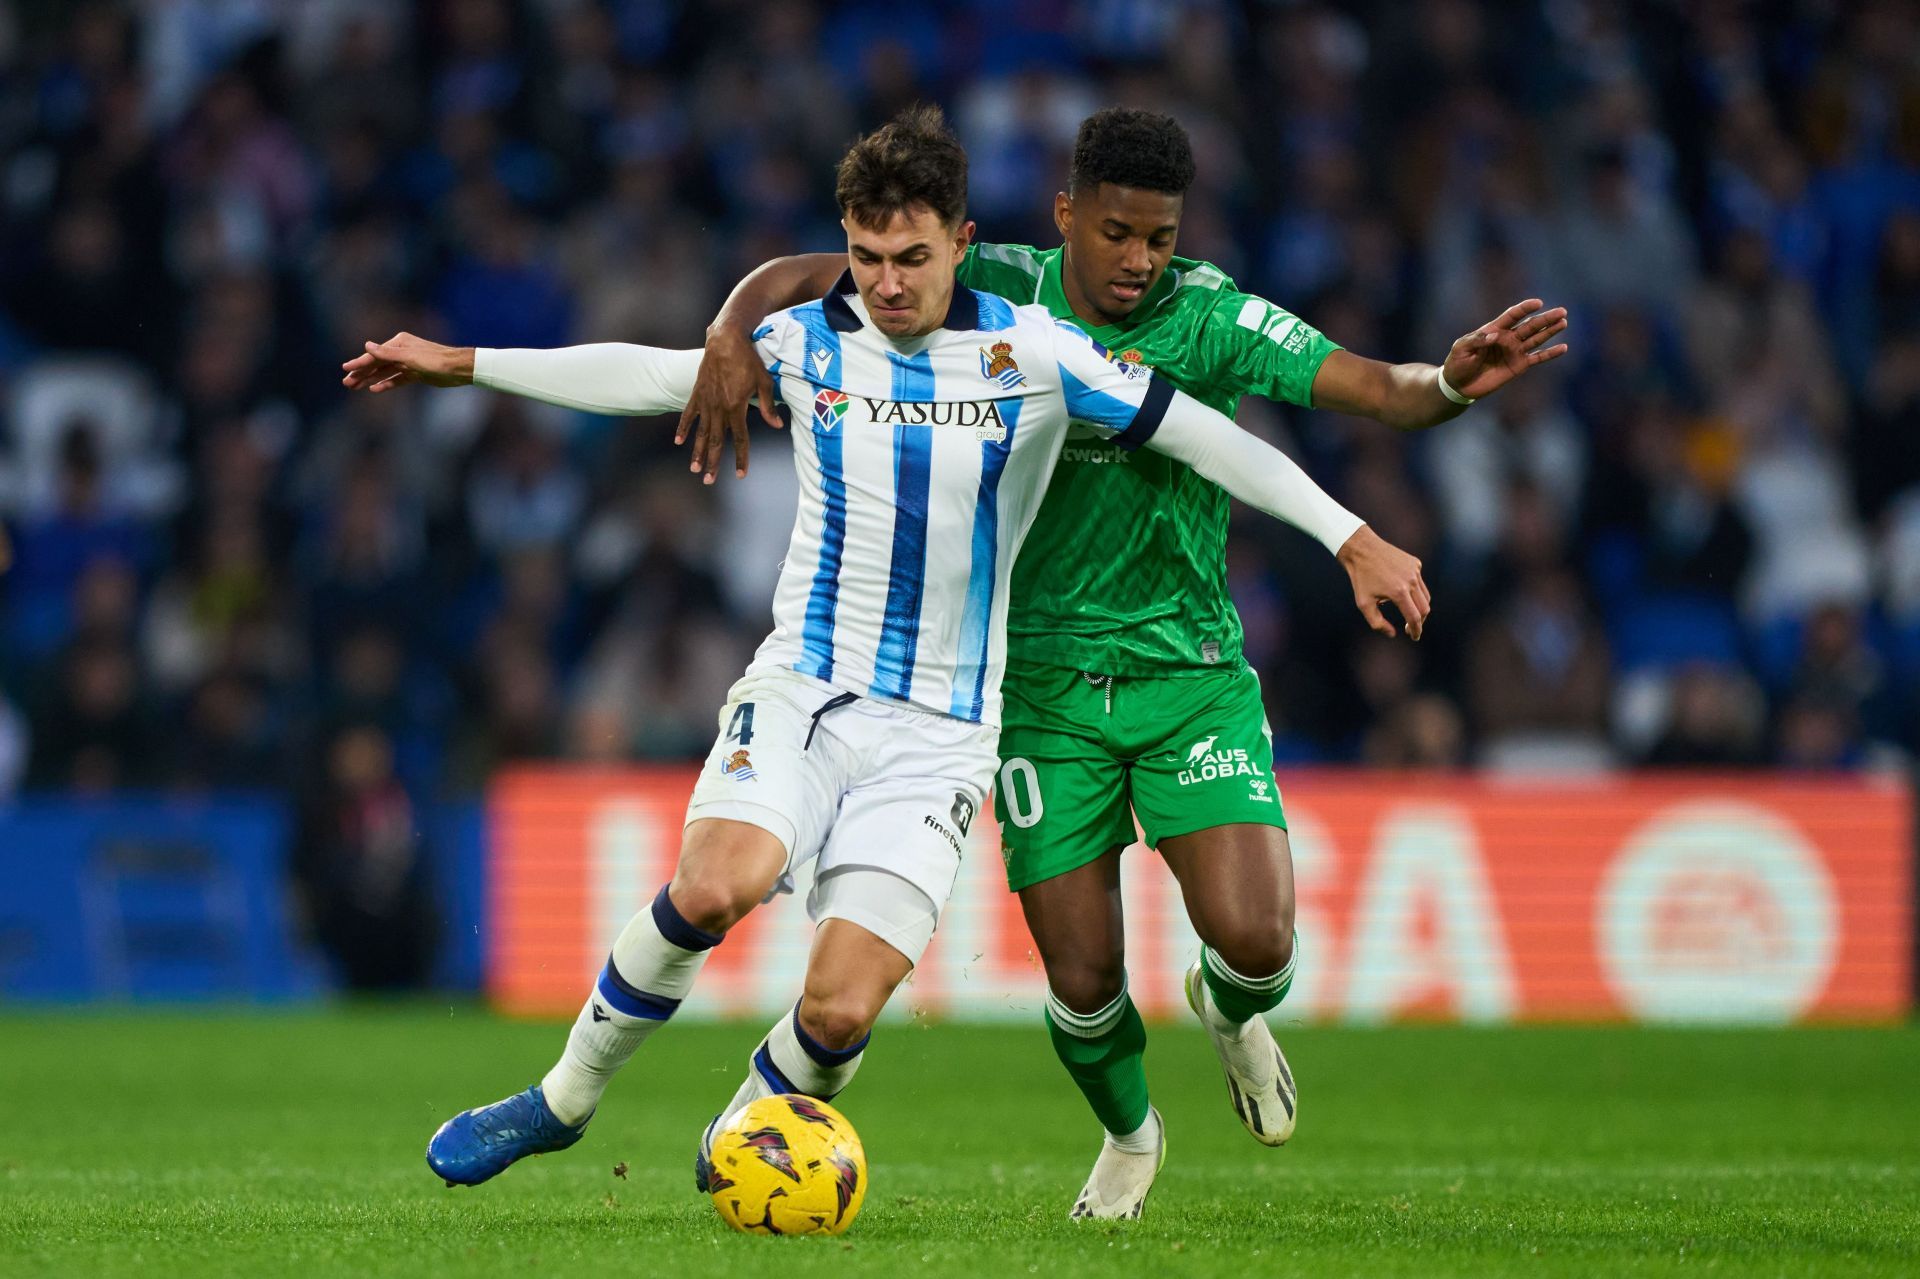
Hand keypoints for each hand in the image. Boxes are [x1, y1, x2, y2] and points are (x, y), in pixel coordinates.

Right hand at [340, 332, 474, 392]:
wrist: (458, 369)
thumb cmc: (436, 360)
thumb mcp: (410, 357)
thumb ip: (387, 353)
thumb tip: (366, 345)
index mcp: (399, 343)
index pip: (375, 355)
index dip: (359, 363)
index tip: (345, 369)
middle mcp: (402, 351)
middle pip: (377, 364)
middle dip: (362, 373)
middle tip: (346, 383)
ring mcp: (408, 363)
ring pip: (385, 372)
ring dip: (371, 379)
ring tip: (355, 387)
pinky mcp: (415, 374)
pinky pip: (397, 379)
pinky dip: (386, 384)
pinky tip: (375, 389)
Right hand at [677, 326, 783, 484]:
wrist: (725, 340)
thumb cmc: (748, 359)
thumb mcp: (764, 382)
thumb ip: (767, 406)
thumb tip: (777, 425)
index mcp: (736, 407)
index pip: (739, 439)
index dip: (740, 458)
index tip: (740, 475)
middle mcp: (719, 408)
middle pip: (715, 441)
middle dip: (713, 463)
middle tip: (709, 481)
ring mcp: (706, 401)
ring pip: (700, 432)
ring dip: (697, 452)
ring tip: (694, 469)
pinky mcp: (697, 393)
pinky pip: (688, 414)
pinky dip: (683, 428)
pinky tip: (679, 442)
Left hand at [1337, 525, 1429, 640]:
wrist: (1362, 548)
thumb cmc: (1360, 578)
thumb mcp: (1363, 604)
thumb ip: (1377, 623)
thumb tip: (1393, 634)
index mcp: (1399, 592)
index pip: (1415, 618)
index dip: (1416, 631)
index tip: (1414, 637)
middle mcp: (1411, 581)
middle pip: (1424, 609)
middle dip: (1419, 621)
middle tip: (1410, 628)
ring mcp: (1415, 570)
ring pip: (1425, 596)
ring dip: (1419, 608)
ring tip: (1407, 612)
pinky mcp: (1415, 563)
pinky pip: (1420, 582)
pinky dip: (1415, 591)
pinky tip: (1401, 590)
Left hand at [1440, 299, 1569, 400]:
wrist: (1458, 385)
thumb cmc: (1457, 363)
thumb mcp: (1461, 349)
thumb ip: (1477, 340)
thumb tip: (1495, 335)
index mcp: (1494, 330)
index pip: (1513, 315)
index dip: (1525, 308)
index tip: (1538, 303)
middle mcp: (1508, 338)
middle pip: (1530, 325)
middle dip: (1546, 318)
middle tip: (1562, 311)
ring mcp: (1515, 351)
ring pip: (1537, 338)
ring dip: (1550, 330)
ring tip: (1564, 322)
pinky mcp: (1519, 365)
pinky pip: (1538, 358)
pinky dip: (1550, 353)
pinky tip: (1564, 347)